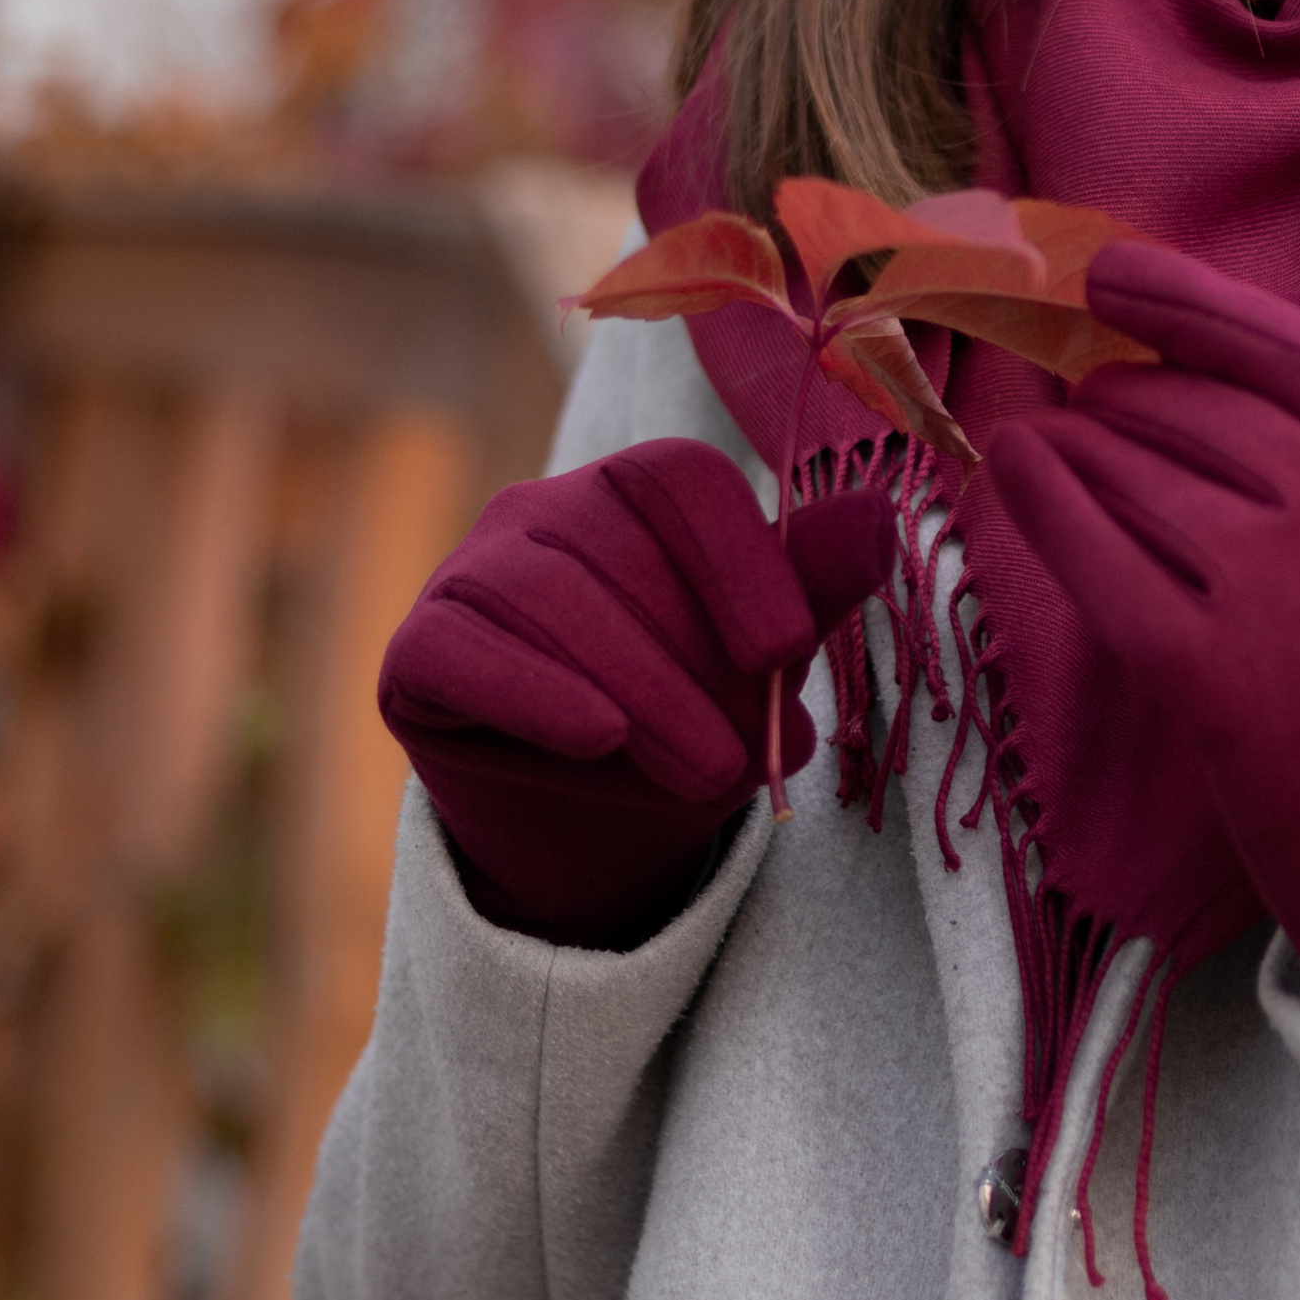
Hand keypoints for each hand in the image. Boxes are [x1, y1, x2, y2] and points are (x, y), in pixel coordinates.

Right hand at [379, 442, 894, 947]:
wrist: (590, 821)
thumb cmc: (688, 714)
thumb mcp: (759, 663)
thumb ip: (811, 588)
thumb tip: (882, 513)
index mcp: (636, 491)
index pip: (679, 479)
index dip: (736, 559)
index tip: (785, 653)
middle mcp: (545, 510)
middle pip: (613, 544)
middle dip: (690, 661)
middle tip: (743, 759)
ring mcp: (471, 572)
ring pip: (542, 596)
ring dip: (634, 688)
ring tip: (703, 772)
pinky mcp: (417, 650)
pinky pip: (461, 651)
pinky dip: (531, 693)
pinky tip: (598, 738)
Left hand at [981, 246, 1299, 1020]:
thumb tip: (1195, 365)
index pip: (1290, 350)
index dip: (1190, 300)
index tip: (1111, 275)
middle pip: (1196, 408)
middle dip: (1122, 393)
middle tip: (1088, 399)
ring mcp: (1278, 596)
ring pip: (1135, 474)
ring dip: (1073, 444)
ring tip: (1047, 443)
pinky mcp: (1206, 676)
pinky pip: (1097, 559)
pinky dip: (1041, 504)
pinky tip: (1010, 475)